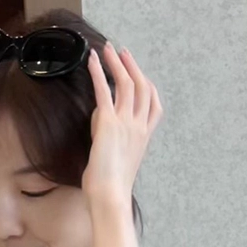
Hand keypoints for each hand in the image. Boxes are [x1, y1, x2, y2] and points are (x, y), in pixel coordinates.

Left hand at [82, 42, 162, 202]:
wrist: (110, 197)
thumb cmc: (110, 187)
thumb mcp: (116, 160)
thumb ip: (112, 139)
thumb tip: (100, 122)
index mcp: (144, 137)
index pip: (154, 105)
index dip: (148, 86)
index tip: (141, 74)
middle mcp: (139, 127)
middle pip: (142, 87)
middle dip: (132, 66)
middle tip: (122, 52)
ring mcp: (126, 123)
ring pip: (126, 84)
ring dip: (116, 63)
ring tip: (107, 49)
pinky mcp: (109, 124)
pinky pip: (105, 91)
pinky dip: (98, 72)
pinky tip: (92, 61)